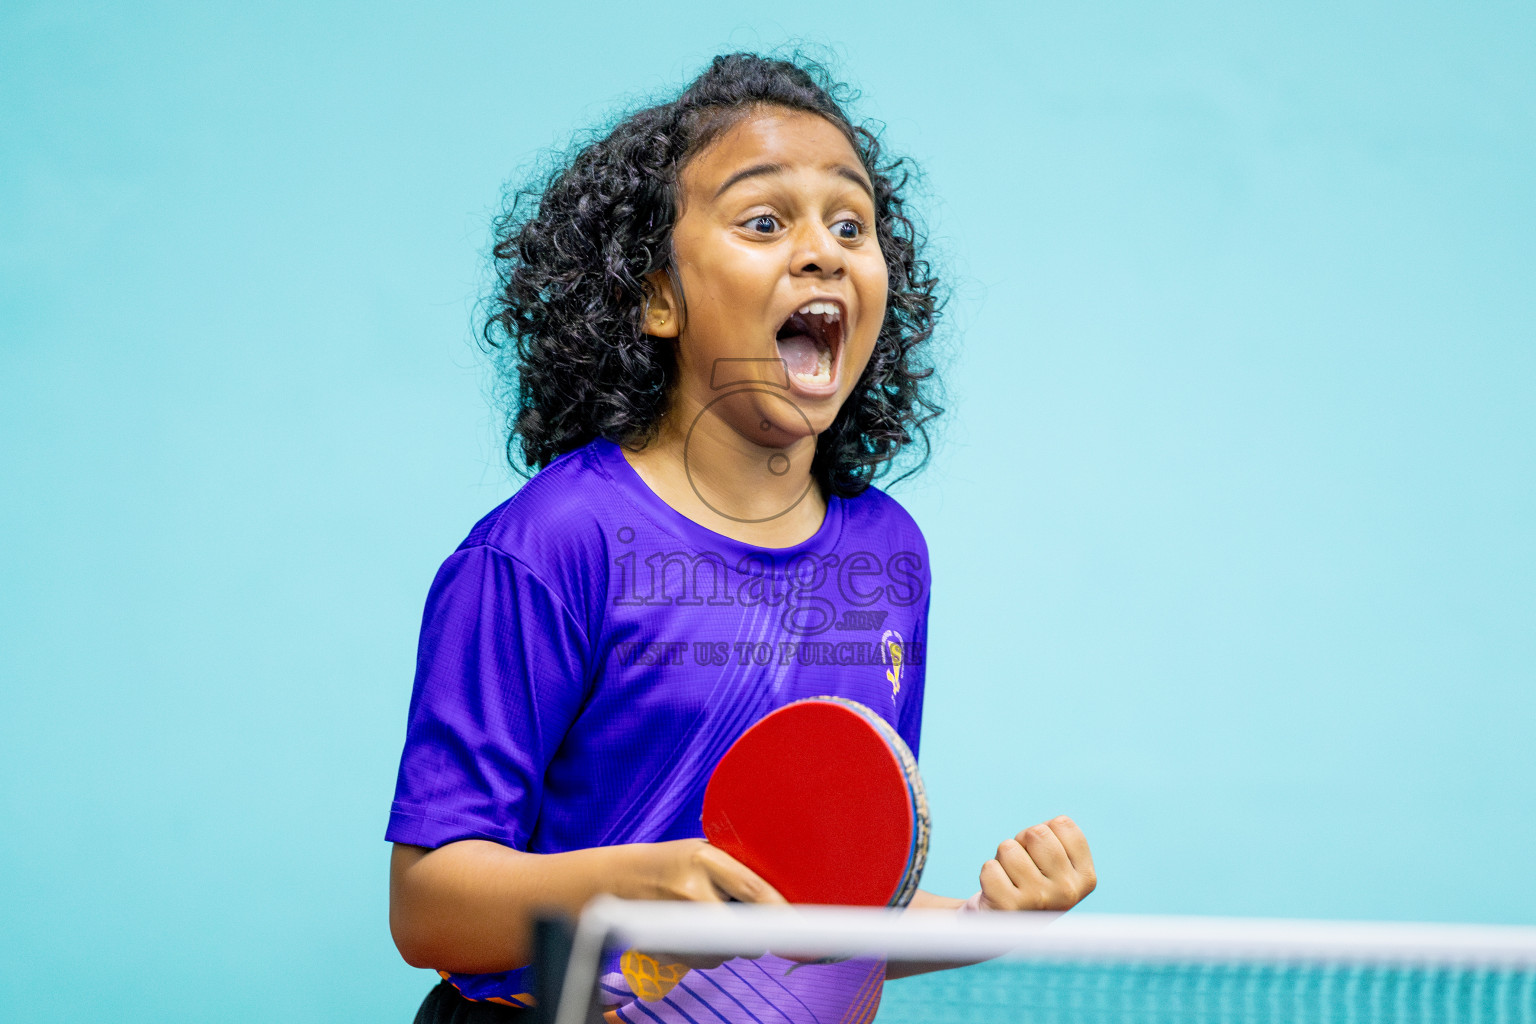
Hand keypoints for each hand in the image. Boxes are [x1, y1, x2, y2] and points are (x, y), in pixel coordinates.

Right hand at [624, 839, 782, 968]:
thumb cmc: (671, 862)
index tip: (802, 928)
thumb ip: (737, 870)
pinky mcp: (667, 950)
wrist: (618, 880)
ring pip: (728, 951)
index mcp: (703, 858)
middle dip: (756, 931)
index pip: (753, 890)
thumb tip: (782, 897)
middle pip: (745, 932)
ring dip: (731, 941)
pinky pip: (708, 961)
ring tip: (709, 914)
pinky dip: (710, 950)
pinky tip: (694, 928)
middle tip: (747, 916)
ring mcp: (676, 925)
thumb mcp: (704, 851)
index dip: (780, 912)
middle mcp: (689, 892)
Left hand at [978, 815, 1095, 911]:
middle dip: (1022, 842)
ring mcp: (1039, 900)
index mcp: (1086, 877)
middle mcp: (1068, 891)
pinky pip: (989, 867)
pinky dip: (989, 874)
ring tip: (1010, 880)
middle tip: (1022, 867)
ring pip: (1009, 848)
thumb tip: (1050, 827)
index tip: (1043, 856)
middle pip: (1036, 833)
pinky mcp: (1009, 906)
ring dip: (1003, 858)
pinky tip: (998, 891)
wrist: (1004, 926)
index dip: (1045, 833)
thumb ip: (1060, 841)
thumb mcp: (1057, 865)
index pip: (1062, 824)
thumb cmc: (1030, 884)